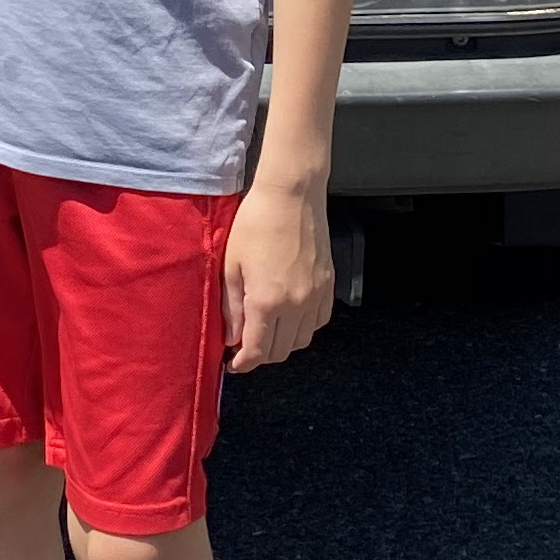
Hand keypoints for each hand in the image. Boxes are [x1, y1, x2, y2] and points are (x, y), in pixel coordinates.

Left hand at [222, 170, 333, 372]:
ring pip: (302, 341)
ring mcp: (315, 296)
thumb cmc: (256, 222)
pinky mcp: (328, 285)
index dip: (243, 364)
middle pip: (280, 351)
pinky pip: (318, 322)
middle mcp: (296, 304)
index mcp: (267, 301)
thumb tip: (232, 337)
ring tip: (266, 332)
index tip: (233, 364)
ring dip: (282, 344)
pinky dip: (303, 329)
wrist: (292, 194)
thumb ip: (231, 307)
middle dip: (260, 356)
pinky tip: (289, 317)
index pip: (257, 351)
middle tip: (244, 348)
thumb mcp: (231, 265)